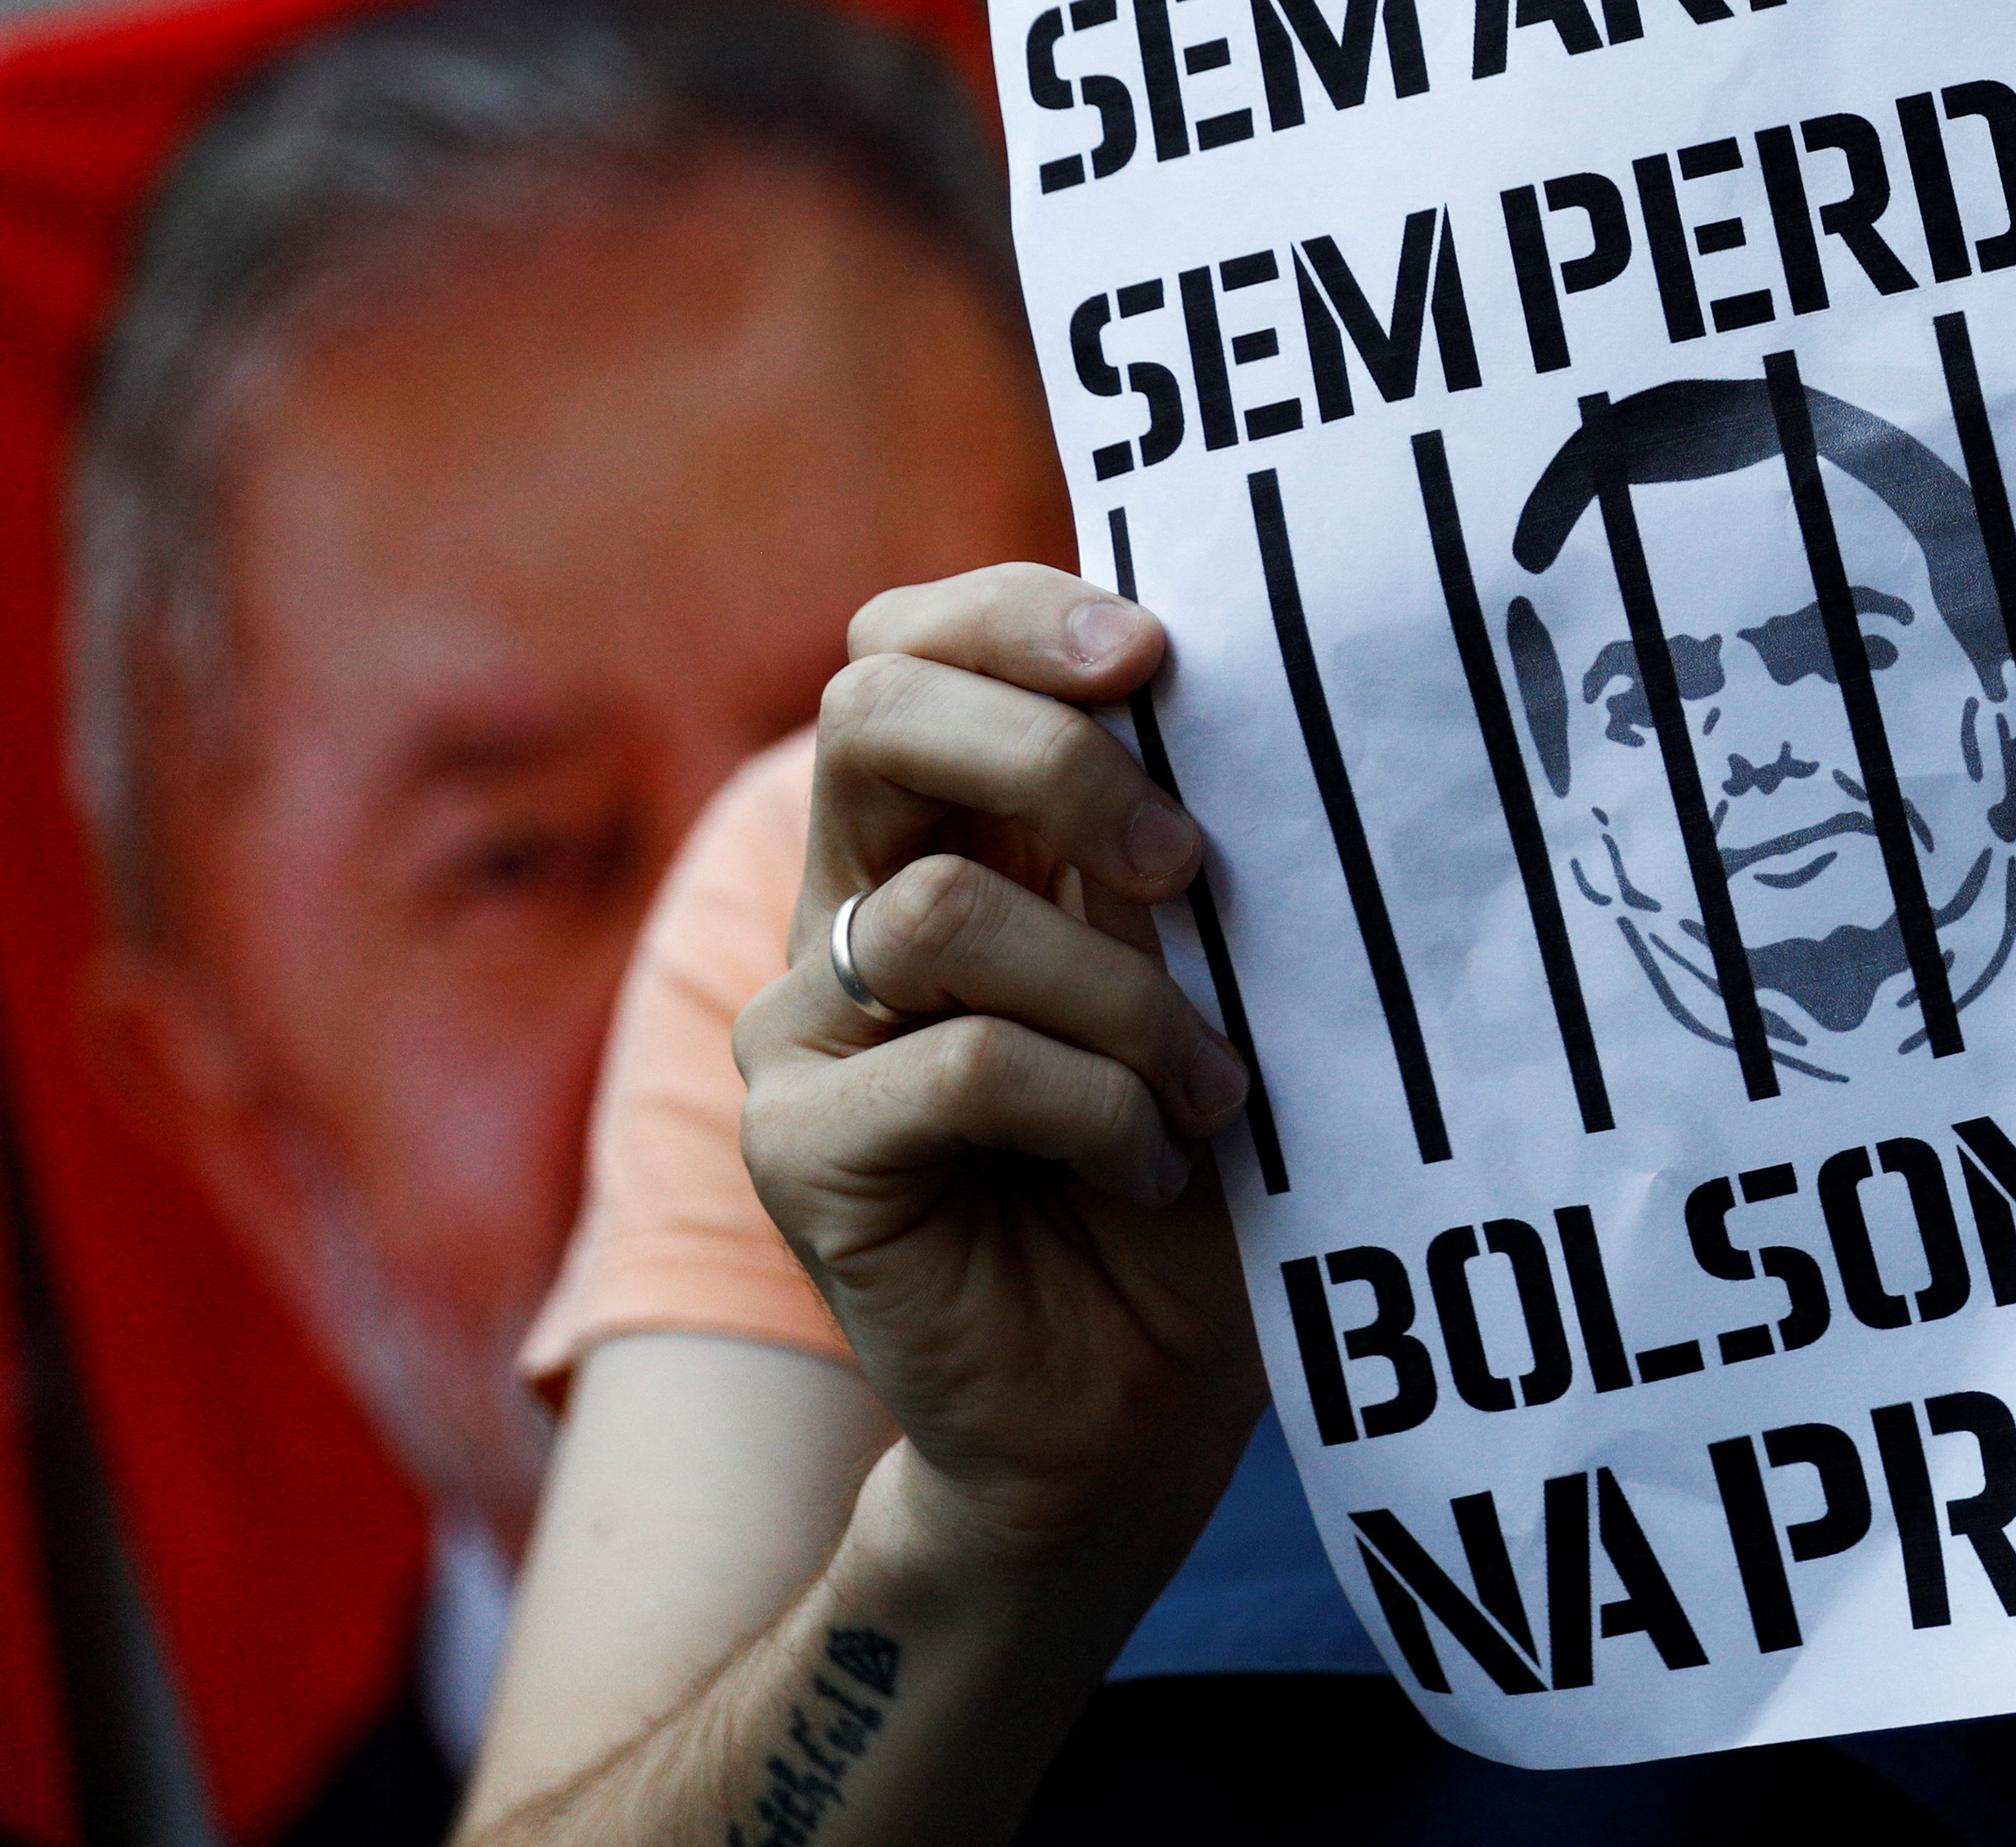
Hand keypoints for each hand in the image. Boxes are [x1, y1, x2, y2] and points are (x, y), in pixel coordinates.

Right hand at [738, 564, 1264, 1571]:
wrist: (1128, 1402)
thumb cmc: (1181, 1165)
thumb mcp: (1186, 973)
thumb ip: (1150, 847)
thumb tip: (1201, 690)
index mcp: (934, 838)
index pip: (901, 649)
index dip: (1006, 615)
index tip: (1150, 648)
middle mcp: (842, 910)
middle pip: (873, 716)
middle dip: (1049, 754)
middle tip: (1183, 862)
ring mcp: (802, 1030)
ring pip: (948, 913)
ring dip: (1126, 997)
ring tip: (1212, 1090)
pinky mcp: (799, 1150)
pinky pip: (962, 1062)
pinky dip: (1097, 1106)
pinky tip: (1151, 1169)